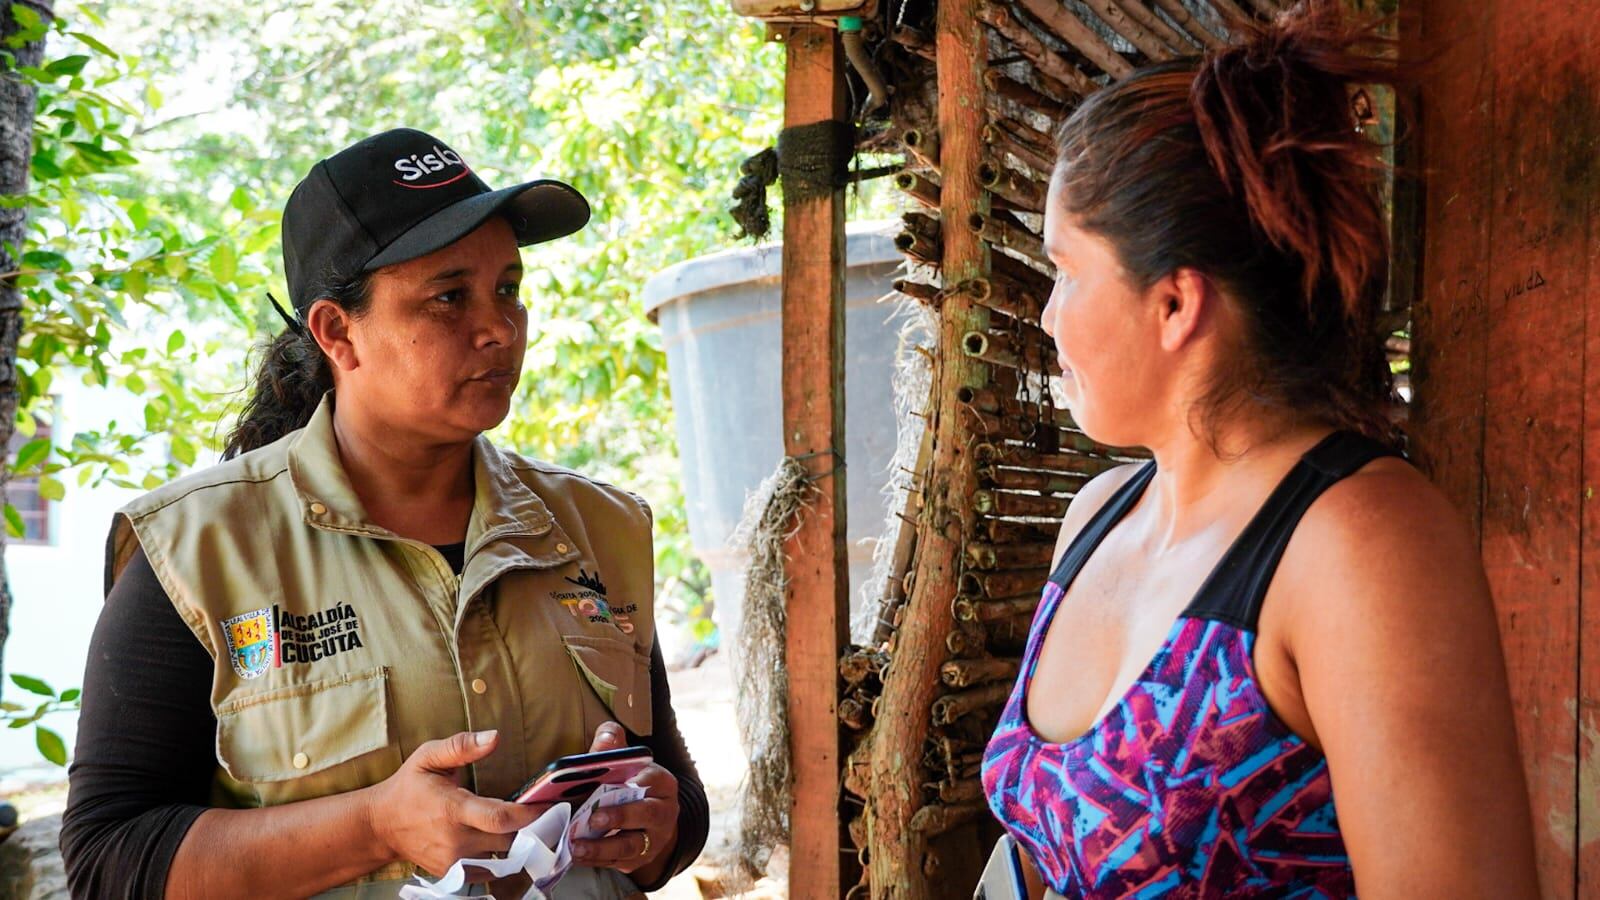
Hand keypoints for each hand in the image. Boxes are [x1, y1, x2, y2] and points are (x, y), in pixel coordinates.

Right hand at [364, 730, 551, 881]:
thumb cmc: (408, 787)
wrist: (381, 826)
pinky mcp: (453, 874)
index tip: (548, 803)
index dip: (529, 813)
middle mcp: (455, 840)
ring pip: (502, 857)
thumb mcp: (429, 756)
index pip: (500, 818)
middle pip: (509, 840)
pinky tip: (502, 839)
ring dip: (516, 842)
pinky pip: (489, 869)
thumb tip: (494, 737)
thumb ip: (462, 745)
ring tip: (522, 824)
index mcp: (452, 809)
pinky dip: (500, 856)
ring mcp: (454, 861)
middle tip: (538, 811)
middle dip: (528, 827)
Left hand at [570, 721, 679, 877]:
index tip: (621, 784)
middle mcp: (664, 812)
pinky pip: (620, 862)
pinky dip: (597, 860)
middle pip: (647, 814)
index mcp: (662, 783)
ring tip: (578, 846)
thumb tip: (606, 738)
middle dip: (620, 816)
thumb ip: (613, 745)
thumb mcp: (625, 762)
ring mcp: (655, 838)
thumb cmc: (628, 783)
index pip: (654, 779)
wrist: (645, 818)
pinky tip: (577, 856)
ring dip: (603, 847)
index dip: (638, 782)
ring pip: (633, 845)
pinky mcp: (641, 859)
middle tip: (594, 817)